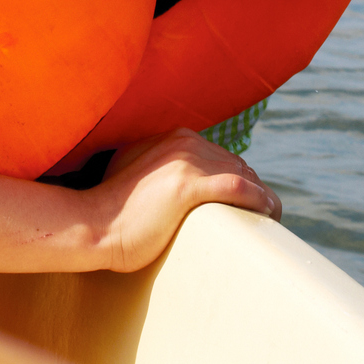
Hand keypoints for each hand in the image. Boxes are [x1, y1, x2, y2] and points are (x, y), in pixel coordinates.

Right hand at [92, 129, 280, 271]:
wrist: (92, 225)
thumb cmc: (112, 209)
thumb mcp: (136, 171)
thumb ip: (158, 165)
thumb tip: (176, 184)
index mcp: (174, 137)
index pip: (220, 155)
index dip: (238, 176)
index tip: (247, 200)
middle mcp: (183, 142)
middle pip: (234, 163)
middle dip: (252, 188)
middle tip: (263, 213)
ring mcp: (186, 162)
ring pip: (242, 174)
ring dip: (261, 196)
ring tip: (271, 216)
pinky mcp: (188, 185)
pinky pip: (238, 188)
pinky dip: (259, 200)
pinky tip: (269, 212)